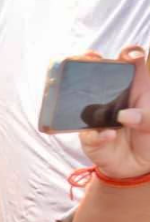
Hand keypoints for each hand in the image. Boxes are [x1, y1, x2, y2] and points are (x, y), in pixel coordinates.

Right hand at [78, 46, 149, 178]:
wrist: (137, 167)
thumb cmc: (148, 138)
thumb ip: (148, 118)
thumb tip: (124, 116)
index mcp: (133, 88)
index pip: (131, 65)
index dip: (130, 54)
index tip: (130, 54)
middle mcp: (112, 97)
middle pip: (99, 74)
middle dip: (90, 61)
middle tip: (90, 57)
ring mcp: (97, 115)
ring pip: (83, 98)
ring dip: (79, 92)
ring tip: (83, 93)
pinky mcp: (90, 136)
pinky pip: (89, 133)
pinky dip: (98, 135)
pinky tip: (108, 136)